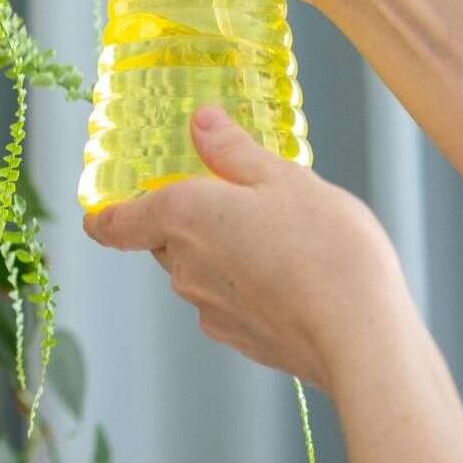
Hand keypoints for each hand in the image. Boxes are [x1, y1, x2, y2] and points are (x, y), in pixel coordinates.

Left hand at [82, 106, 412, 393]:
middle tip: (232, 202)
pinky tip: (293, 278)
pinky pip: (230, 302)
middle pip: (164, 240)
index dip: (105, 217)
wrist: (361, 337)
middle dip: (189, 222)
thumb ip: (234, 151)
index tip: (101, 213)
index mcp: (180, 218)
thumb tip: (200, 122)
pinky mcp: (240, 340)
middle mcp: (182, 267)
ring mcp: (209, 309)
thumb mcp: (284, 178)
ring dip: (223, 253)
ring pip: (199, 271)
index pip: (116, 224)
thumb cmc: (325, 248)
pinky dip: (248, 286)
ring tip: (279, 238)